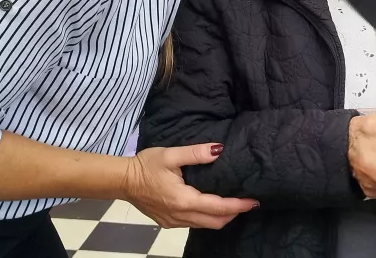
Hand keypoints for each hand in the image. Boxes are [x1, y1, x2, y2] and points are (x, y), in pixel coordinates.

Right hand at [123, 144, 257, 228]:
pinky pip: (194, 224)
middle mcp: (180, 216)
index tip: (253, 201)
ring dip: (221, 217)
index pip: (218, 207)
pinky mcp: (168, 222)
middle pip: (215, 222)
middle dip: (233, 214)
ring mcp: (173, 222)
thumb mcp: (171, 155)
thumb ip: (196, 153)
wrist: (122, 180)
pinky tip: (212, 207)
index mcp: (183, 200)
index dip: (237, 205)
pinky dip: (208, 218)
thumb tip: (219, 150)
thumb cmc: (145, 165)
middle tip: (247, 203)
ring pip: (205, 225)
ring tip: (234, 204)